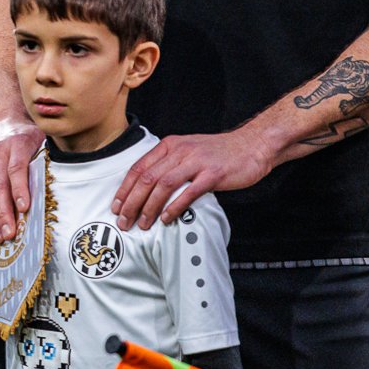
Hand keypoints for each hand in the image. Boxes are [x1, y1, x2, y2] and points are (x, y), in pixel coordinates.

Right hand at [0, 121, 42, 241]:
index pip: (16, 169)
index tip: (24, 209)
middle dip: (3, 212)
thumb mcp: (41, 140)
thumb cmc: (27, 136)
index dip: (20, 190)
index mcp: (16, 144)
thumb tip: (55, 189)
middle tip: (10, 234)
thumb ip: (46, 160)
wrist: (1, 121)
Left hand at [109, 130, 271, 231]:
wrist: (252, 145)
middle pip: (147, 178)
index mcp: (169, 145)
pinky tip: (166, 218)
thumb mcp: (187, 151)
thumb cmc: (219, 153)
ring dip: (149, 207)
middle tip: (124, 221)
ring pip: (163, 185)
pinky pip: (188, 192)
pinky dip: (174, 206)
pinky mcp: (213, 174)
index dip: (124, 189)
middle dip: (132, 202)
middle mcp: (179, 151)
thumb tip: (147, 188)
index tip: (116, 206)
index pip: (138, 168)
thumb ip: (168, 165)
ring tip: (142, 224)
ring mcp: (196, 162)